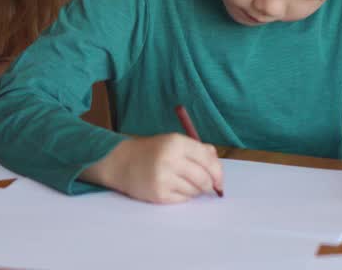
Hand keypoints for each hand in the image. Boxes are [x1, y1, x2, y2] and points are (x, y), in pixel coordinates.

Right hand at [82, 134, 223, 203]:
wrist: (122, 162)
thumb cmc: (153, 151)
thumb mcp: (174, 142)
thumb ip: (199, 150)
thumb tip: (218, 168)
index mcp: (177, 142)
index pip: (208, 160)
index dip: (218, 172)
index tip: (219, 180)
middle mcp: (170, 159)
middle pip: (204, 179)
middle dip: (209, 185)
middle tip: (206, 186)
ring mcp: (163, 178)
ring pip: (194, 191)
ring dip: (194, 190)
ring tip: (182, 182)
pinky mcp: (158, 194)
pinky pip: (182, 200)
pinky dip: (183, 196)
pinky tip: (173, 188)